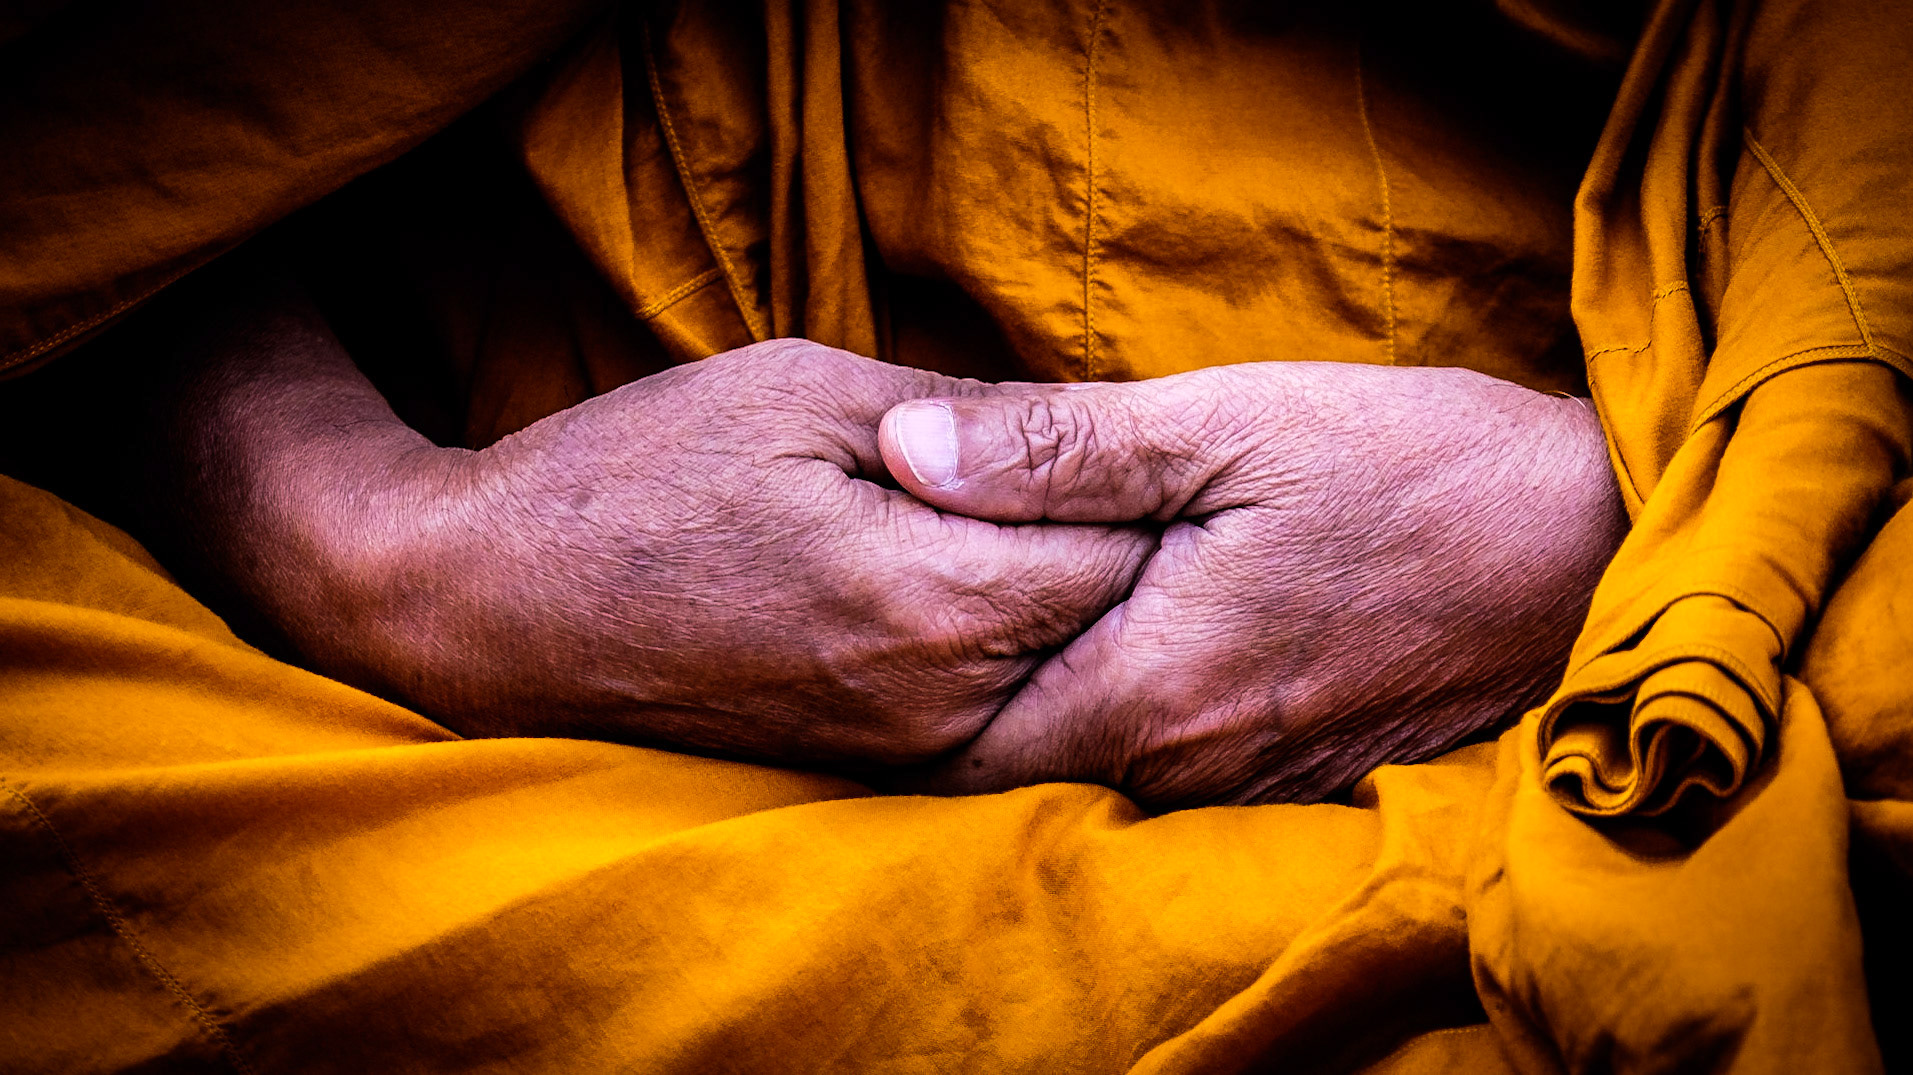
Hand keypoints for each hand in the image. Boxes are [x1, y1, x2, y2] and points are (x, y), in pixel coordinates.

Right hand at [294, 338, 1154, 767]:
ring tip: (1045, 515)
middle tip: (1116, 466)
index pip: (1123, 549)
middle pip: (1110, 623)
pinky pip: (994, 711)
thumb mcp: (801, 392)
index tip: (1142, 432)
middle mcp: (938, 704)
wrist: (492, 608)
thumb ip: (962, 416)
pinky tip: (976, 581)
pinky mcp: (870, 768)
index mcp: (932, 600)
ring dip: (1071, 600)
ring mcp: (905, 752)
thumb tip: (1089, 420)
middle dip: (1124, 540)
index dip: (1144, 481)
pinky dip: (1014, 648)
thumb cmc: (637, 476)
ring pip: (1060, 675)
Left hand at [878, 362, 1626, 807]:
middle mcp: (1187, 766)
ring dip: (1035, 698)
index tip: (872, 612)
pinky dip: (1118, 709)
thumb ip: (1057, 451)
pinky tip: (1124, 631)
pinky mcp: (1295, 774)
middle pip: (1012, 766)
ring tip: (1004, 605)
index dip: (897, 686)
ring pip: (1086, 768)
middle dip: (953, 697)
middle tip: (918, 599)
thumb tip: (903, 455)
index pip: (958, 743)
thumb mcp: (1226, 424)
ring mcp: (1246, 784)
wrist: (1592, 541)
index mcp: (1148, 687)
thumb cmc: (1412, 467)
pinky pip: (1165, 766)